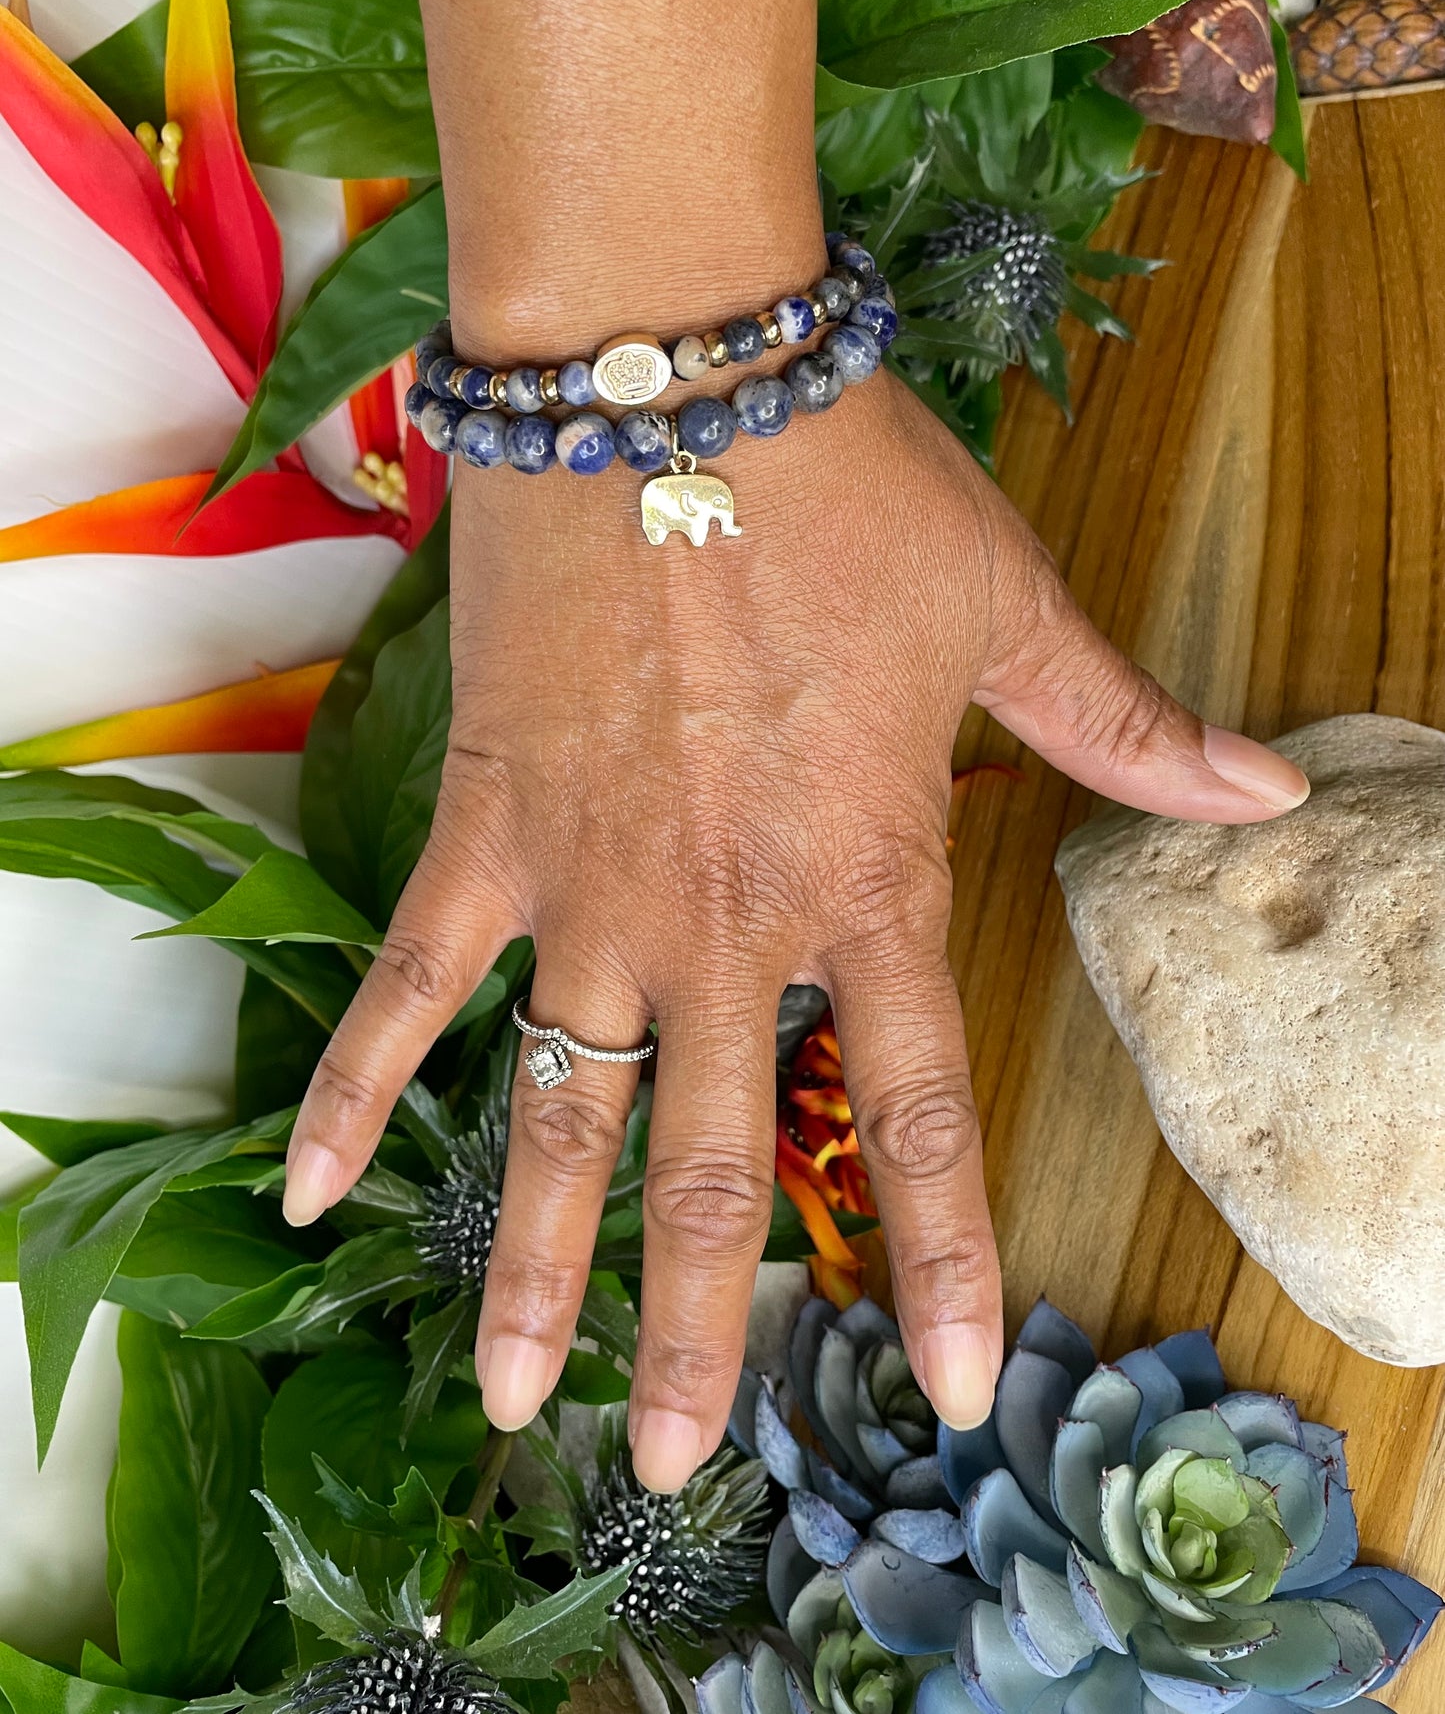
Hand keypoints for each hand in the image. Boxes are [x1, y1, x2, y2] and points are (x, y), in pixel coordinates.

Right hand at [282, 370, 1307, 1489]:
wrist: (672, 384)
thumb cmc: (849, 492)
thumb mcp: (1008, 610)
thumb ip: (1122, 728)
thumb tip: (1265, 795)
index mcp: (868, 879)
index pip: (912, 1117)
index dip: (936, 1260)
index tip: (941, 1383)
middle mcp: (726, 921)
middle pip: (718, 1165)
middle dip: (702, 1324)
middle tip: (676, 1459)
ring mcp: (592, 889)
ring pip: (559, 1114)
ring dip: (532, 1260)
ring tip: (512, 1393)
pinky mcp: (489, 829)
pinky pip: (414, 983)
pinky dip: (355, 1082)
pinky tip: (301, 1183)